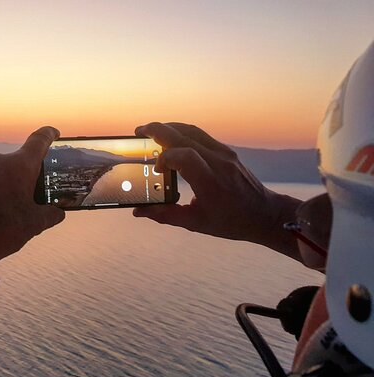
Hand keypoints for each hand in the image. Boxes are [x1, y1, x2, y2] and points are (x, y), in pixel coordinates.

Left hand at [0, 126, 64, 265]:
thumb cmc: (2, 231)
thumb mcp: (35, 224)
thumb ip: (51, 213)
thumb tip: (58, 212)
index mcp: (18, 165)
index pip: (39, 140)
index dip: (49, 135)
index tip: (55, 134)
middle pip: (21, 160)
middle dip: (31, 173)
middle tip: (39, 189)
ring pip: (4, 171)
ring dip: (14, 182)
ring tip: (18, 204)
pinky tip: (1, 208)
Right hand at [133, 122, 302, 258]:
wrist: (265, 214)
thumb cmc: (232, 221)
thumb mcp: (195, 222)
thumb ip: (165, 215)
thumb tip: (139, 211)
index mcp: (210, 181)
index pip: (183, 155)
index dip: (164, 158)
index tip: (157, 170)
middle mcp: (218, 162)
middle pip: (184, 135)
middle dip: (158, 130)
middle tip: (139, 131)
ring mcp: (224, 154)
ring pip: (192, 130)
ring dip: (170, 127)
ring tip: (151, 131)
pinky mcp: (226, 152)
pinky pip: (201, 135)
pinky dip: (182, 133)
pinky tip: (171, 139)